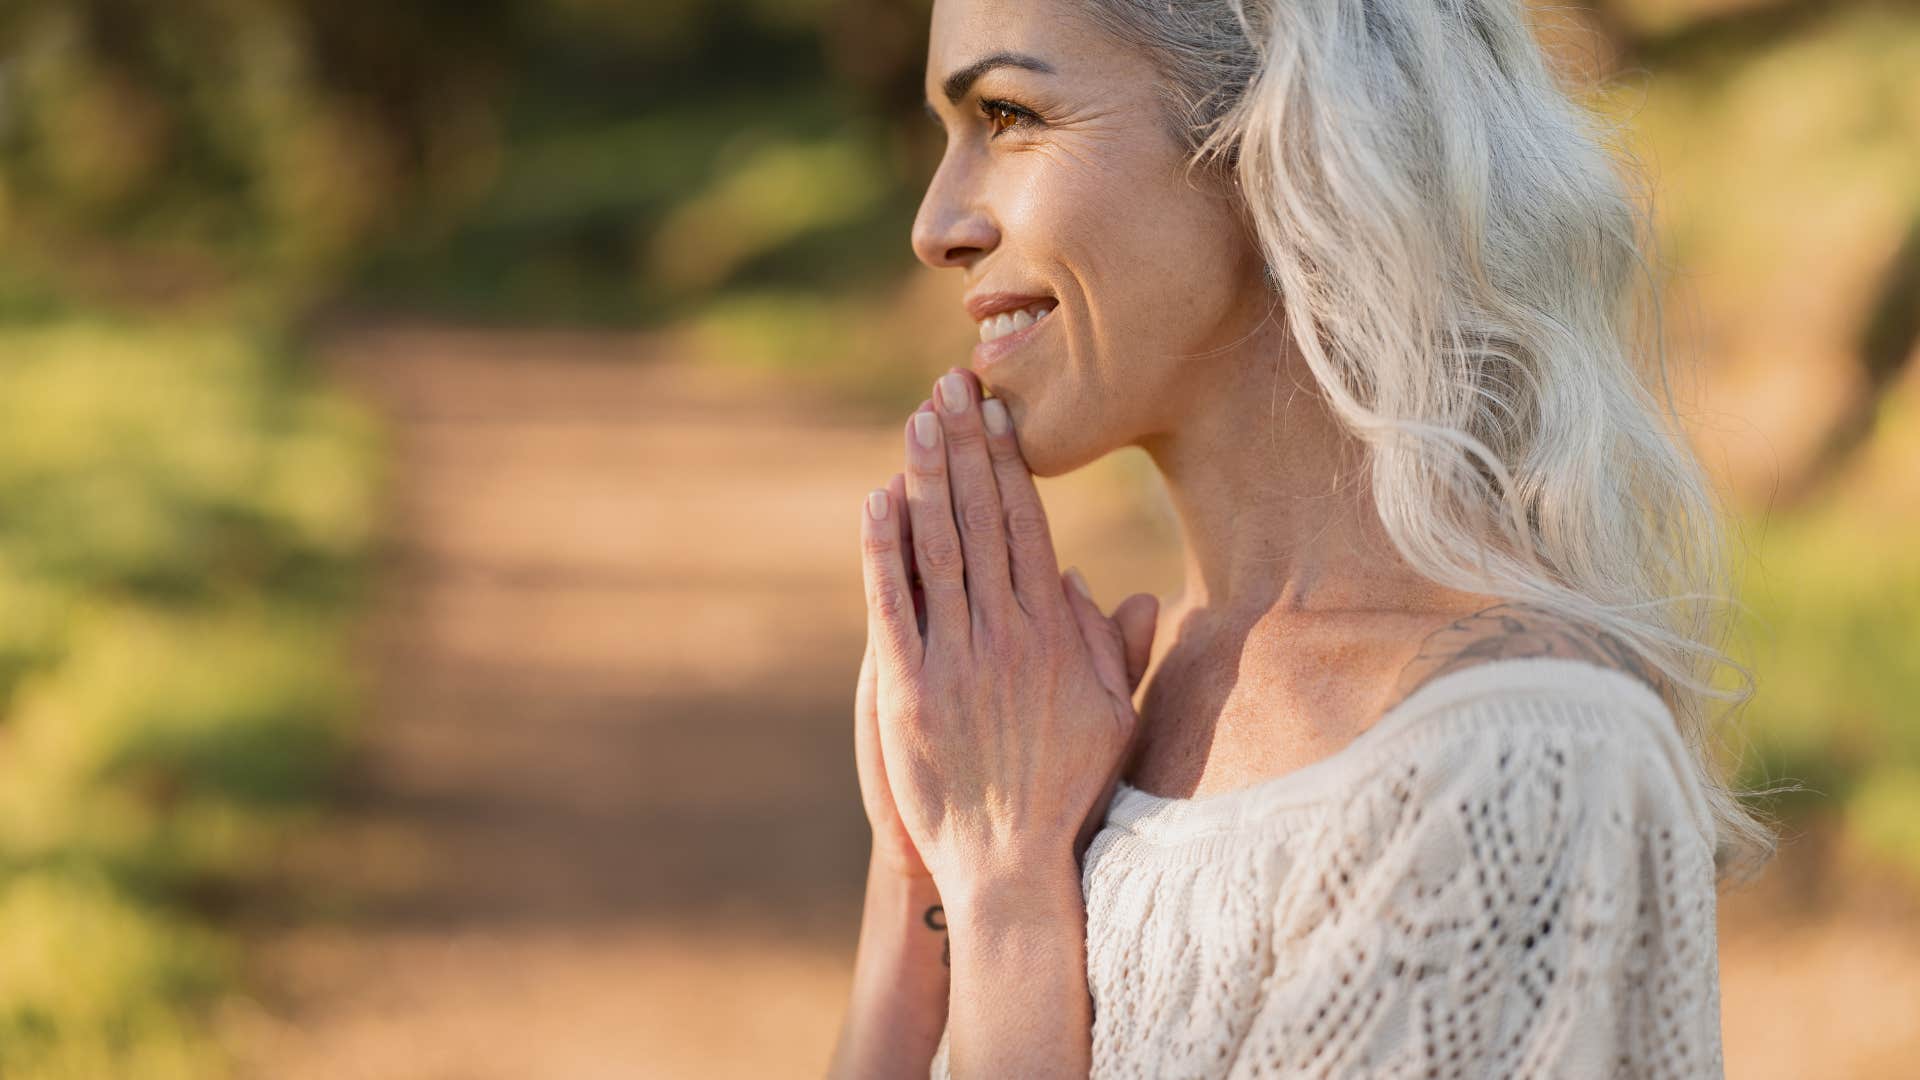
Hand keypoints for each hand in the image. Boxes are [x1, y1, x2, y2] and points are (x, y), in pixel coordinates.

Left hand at [858, 368, 1158, 902]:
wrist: (1013, 864)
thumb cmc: (1069, 790)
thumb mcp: (1113, 716)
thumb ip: (1110, 647)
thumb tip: (1096, 585)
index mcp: (1055, 634)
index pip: (1030, 528)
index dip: (1010, 465)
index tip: (996, 414)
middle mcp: (1008, 635)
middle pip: (983, 521)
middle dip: (965, 448)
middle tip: (948, 385)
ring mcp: (956, 661)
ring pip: (939, 550)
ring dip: (927, 479)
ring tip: (917, 420)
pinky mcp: (909, 692)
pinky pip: (893, 608)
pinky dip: (883, 552)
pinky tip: (877, 503)